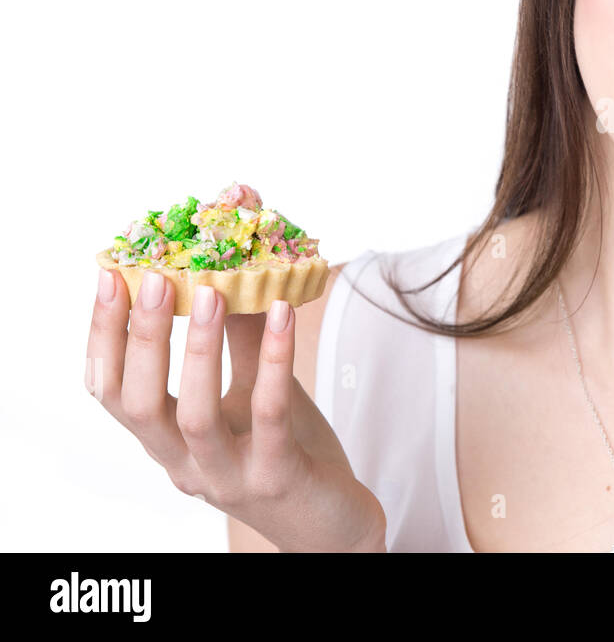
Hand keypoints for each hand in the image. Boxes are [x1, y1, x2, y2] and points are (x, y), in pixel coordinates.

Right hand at [86, 269, 386, 551]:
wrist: (331, 521)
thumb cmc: (288, 448)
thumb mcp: (254, 389)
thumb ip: (239, 340)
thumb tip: (228, 270)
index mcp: (167, 443)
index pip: (113, 392)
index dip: (104, 337)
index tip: (109, 277)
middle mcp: (185, 465)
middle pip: (140, 405)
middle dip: (142, 339)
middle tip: (152, 279)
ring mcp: (229, 476)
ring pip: (195, 417)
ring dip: (199, 351)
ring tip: (211, 293)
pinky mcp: (277, 476)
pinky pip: (269, 415)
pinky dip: (275, 361)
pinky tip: (283, 315)